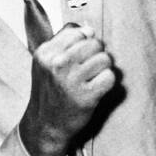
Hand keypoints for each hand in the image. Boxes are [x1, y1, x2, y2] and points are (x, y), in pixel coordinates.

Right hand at [19, 23, 117, 155]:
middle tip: (90, 69)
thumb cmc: (50, 92)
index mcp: (45, 53)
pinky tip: (97, 88)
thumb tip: (89, 30)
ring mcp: (72, 81)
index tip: (81, 55)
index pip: (78, 32)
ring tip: (93, 78)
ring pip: (105, 59)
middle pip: (95, 43)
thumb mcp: (45, 63)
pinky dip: (108, 82)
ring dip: (104, 68)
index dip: (85, 42)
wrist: (46, 125)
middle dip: (97, 54)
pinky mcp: (86, 97)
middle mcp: (57, 64)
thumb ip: (64, 41)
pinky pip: (110, 77)